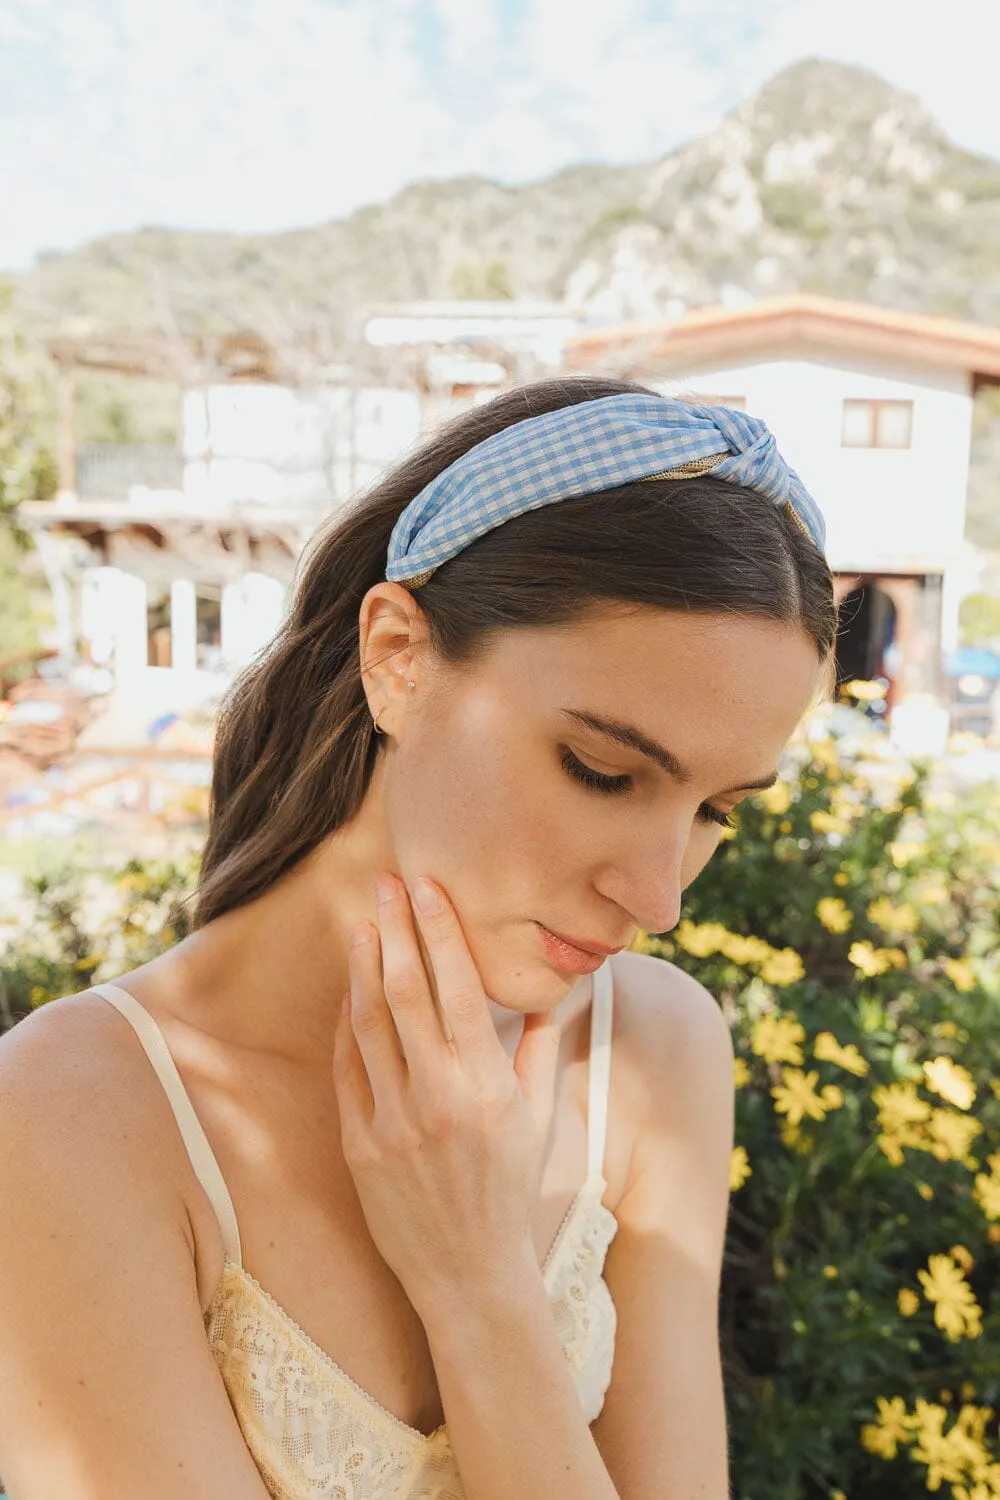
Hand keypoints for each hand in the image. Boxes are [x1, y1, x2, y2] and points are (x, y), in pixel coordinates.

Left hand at [332, 872, 560, 1322]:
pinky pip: (347, 1071)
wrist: (469, 1274)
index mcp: (487, 1087)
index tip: (428, 889)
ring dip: (364, 967)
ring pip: (370, 1024)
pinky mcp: (358, 1147)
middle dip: (396, 930)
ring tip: (362, 923)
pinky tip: (349, 992)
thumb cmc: (510, 1192)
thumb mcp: (538, 1121)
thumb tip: (556, 995)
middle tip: (386, 883)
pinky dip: (346, 1027)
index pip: (459, 989)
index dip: (440, 932)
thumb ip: (543, 1053)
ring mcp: (393, 1123)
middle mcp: (438, 1098)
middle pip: (408, 993)